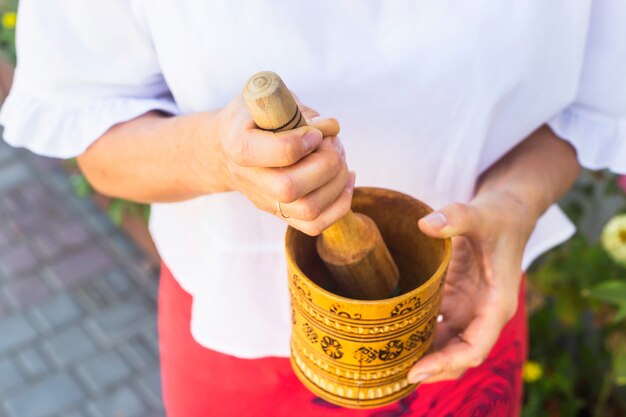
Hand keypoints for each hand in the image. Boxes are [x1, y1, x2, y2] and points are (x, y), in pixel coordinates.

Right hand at [214, 96, 353, 235]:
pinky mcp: (281, 213)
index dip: (305, 141)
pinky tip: (346, 179)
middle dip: (326, 164)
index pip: (278, 154)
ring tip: (339, 158)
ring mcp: (265, 200)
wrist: (225, 148)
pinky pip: (315, 225)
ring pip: (308, 210)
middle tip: (332, 145)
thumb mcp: (266, 98)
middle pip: (290, 189)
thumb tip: (330, 127)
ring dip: (337, 183)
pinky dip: (340, 204)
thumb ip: (298, 109)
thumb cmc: (250, 118)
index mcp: (239, 144)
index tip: (316, 131)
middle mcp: (249, 179)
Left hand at [407, 190, 536, 383]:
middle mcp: (483, 314)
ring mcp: (468, 309)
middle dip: (431, 369)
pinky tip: (393, 338)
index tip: (417, 372)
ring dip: (422, 356)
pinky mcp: (455, 301)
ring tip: (387, 363)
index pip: (474, 347)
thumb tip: (426, 223)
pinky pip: (437, 326)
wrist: (507, 212)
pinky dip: (418, 335)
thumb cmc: (499, 216)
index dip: (447, 363)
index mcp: (496, 304)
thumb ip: (457, 217)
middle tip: (393, 374)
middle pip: (458, 355)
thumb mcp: (481, 213)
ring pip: (446, 345)